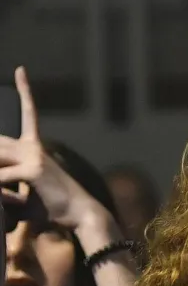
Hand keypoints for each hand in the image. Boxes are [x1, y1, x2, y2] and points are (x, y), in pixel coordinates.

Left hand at [0, 67, 109, 231]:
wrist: (82, 215)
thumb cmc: (55, 209)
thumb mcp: (26, 198)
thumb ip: (8, 192)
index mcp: (35, 149)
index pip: (29, 114)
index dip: (25, 91)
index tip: (21, 70)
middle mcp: (34, 147)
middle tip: (9, 175)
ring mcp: (34, 156)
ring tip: (3, 192)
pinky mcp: (33, 170)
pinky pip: (2, 176)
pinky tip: (7, 199)